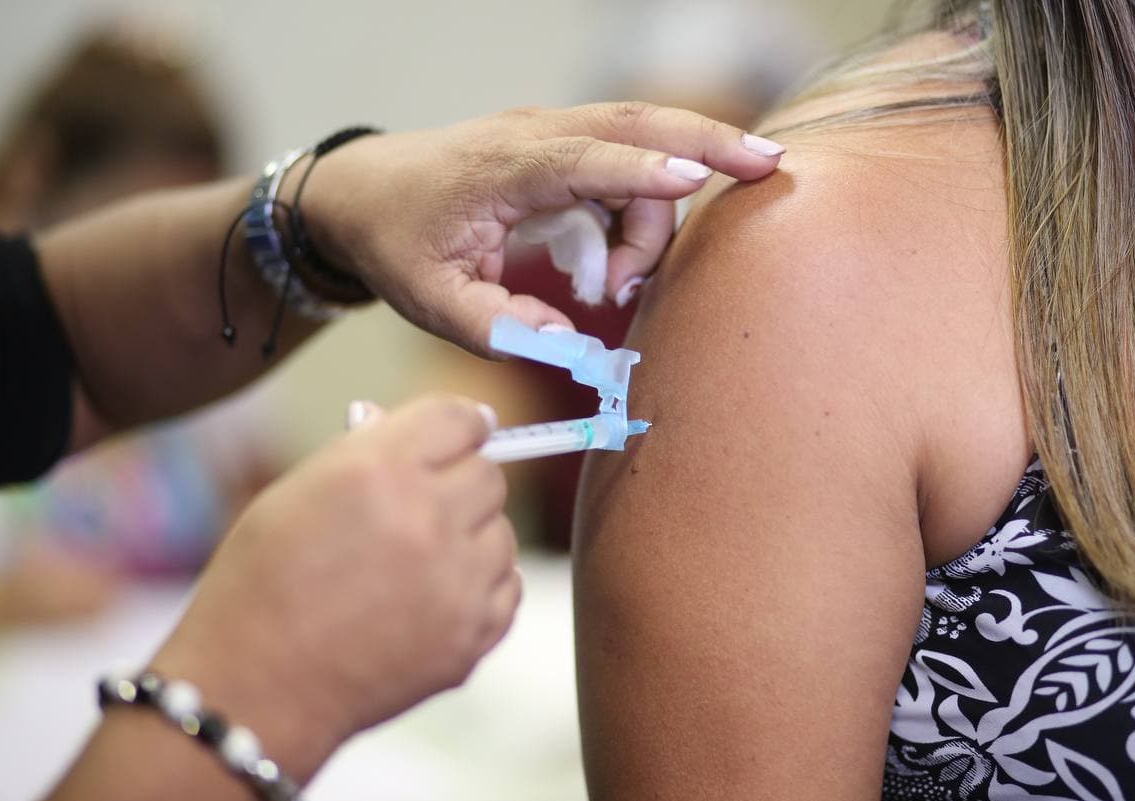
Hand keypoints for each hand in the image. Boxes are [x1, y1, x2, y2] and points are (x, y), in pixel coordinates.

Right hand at [148, 395, 518, 776]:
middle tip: (420, 509)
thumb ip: (368, 452)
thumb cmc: (261, 585)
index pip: (459, 418)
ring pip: (502, 533)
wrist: (253, 689)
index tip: (465, 433)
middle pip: (489, 476)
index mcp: (379, 471)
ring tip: (412, 566)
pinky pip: (507, 587)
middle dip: (459, 484)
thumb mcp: (296, 492)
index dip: (462, 424)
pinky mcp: (471, 635)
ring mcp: (455, 581)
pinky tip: (431, 598)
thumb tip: (426, 427)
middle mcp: (427, 519)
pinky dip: (480, 588)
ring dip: (470, 539)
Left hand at [299, 102, 785, 354]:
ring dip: (661, 203)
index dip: (640, 172)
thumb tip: (569, 343)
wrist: (363, 191)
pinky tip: (620, 259)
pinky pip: (625, 159)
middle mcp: (534, 134)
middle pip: (636, 122)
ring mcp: (551, 132)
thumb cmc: (396, 242)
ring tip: (617, 285)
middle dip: (708, 140)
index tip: (696, 178)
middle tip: (771, 164)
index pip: (582, 159)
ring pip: (640, 142)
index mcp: (499, 169)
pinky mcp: (563, 143)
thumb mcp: (431, 302)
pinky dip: (645, 197)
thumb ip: (499, 328)